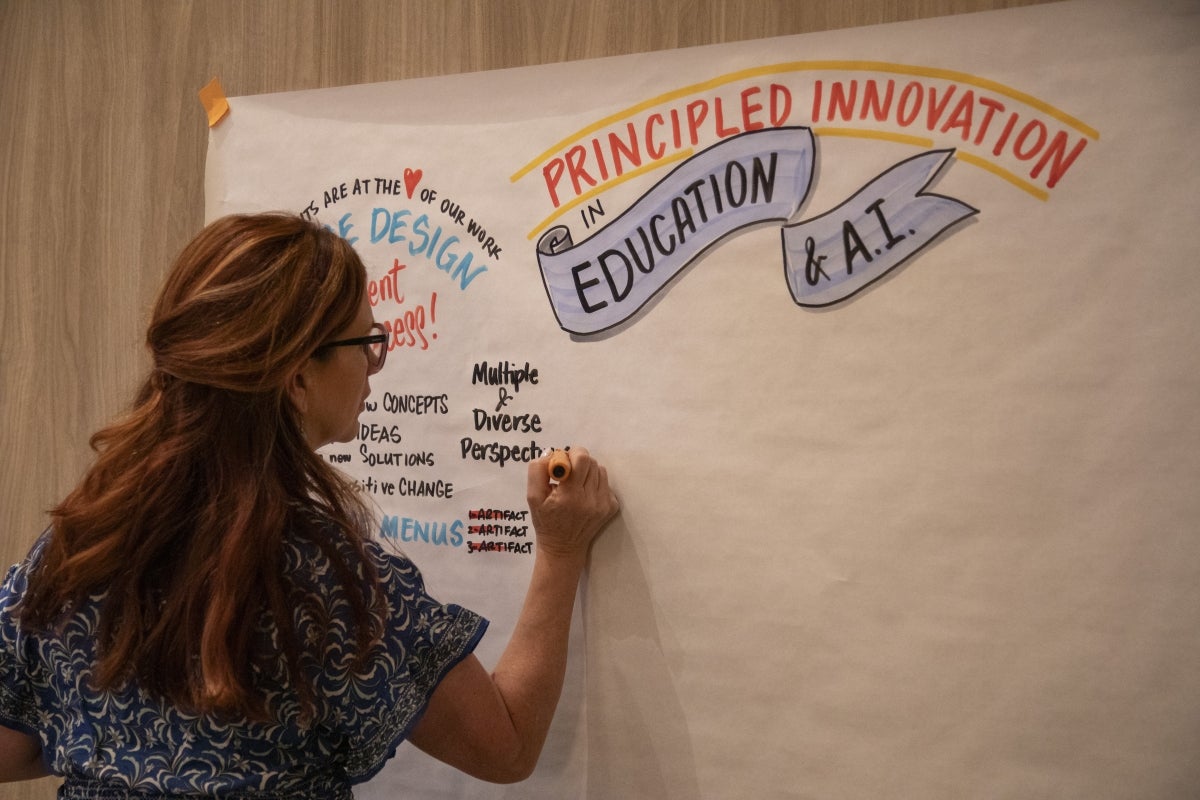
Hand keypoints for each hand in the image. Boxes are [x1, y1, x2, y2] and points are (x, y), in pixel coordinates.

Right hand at [526, 446, 618, 561]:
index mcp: (569, 495)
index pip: (582, 459)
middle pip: (591, 462)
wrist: (563, 549)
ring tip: (576, 485)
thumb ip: (537, 471)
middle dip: (578, 462)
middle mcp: (590, 499)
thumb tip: (552, 453)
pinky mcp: (611, 507)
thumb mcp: (532, 497)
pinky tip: (584, 495)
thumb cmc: (546, 522)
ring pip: (600, 470)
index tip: (563, 464)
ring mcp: (603, 504)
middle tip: (568, 474)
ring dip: (588, 472)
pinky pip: (606, 483)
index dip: (571, 455)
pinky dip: (595, 483)